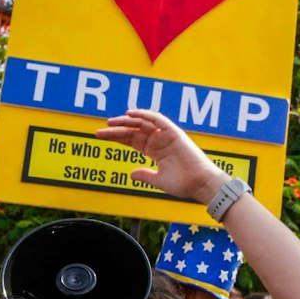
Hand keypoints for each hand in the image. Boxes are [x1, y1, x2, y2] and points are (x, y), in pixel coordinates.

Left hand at [97, 108, 228, 203]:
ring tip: (110, 123)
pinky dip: (144, 114)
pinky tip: (130, 114)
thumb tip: (131, 173)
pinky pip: (157, 119)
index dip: (116, 137)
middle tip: (99, 131)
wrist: (200, 184)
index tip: (100, 136)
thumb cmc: (183, 184)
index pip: (131, 140)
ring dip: (126, 121)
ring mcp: (166, 135)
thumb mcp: (158, 181)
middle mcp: (159, 141)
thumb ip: (144, 175)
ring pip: (142, 123)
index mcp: (155, 151)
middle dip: (116, 130)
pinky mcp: (173, 132)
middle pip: (133, 130)